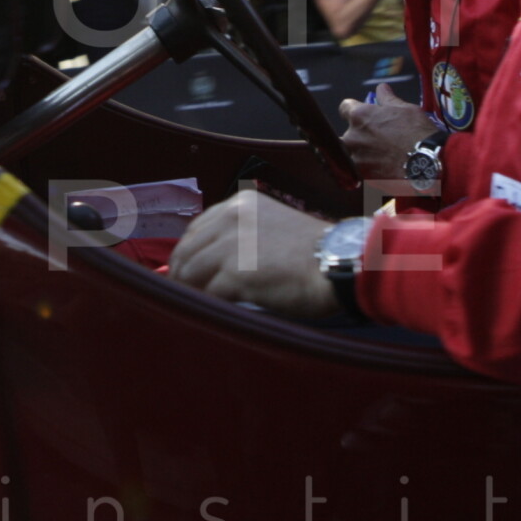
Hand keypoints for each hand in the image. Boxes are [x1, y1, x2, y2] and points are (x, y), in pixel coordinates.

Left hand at [171, 189, 338, 317]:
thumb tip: (212, 263)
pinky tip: (211, 314)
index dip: (189, 252)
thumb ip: (242, 237)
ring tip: (195, 306)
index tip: (187, 271)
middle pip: (186, 250)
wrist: (339, 264)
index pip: (197, 228)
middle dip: (181, 274)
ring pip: (189, 272)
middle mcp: (231, 218)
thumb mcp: (272, 228)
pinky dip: (205, 305)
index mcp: (240, 205)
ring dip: (189, 291)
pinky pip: (206, 293)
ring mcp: (231, 244)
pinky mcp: (235, 273)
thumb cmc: (314, 253)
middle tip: (182, 294)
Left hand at [339, 85, 440, 181]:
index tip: (363, 116)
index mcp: (360, 115)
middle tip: (376, 141)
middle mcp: (352, 136)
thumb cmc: (418, 132)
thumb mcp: (406, 109)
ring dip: (360, 155)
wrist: (428, 163)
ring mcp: (355, 158)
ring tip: (379, 158)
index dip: (354, 110)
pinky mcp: (362, 177)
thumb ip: (388, 98)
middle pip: (346, 134)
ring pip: (350, 155)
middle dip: (357, 136)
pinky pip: (358, 172)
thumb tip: (381, 87)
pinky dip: (367, 170)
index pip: (344, 108)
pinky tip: (381, 170)